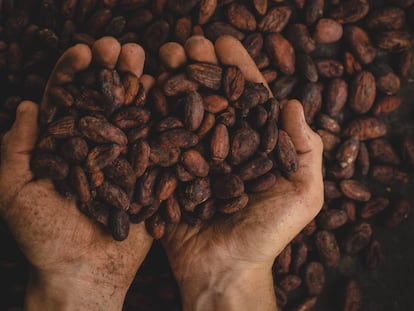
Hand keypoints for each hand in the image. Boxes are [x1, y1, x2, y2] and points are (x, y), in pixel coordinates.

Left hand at [0, 38, 151, 310]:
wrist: (85, 273)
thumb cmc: (44, 238)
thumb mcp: (14, 191)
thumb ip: (15, 148)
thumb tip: (28, 104)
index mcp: (63, 146)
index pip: (67, 100)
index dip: (73, 74)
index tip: (84, 52)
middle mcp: (96, 146)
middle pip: (104, 101)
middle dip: (111, 71)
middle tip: (120, 47)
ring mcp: (126, 158)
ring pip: (132, 115)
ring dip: (138, 86)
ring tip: (145, 61)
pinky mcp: (149, 174)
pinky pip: (157, 143)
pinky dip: (163, 119)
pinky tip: (168, 95)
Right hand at [162, 36, 323, 310]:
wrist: (224, 270)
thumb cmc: (267, 235)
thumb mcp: (303, 195)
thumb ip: (307, 150)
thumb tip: (293, 103)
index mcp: (255, 145)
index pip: (247, 97)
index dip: (237, 68)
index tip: (223, 43)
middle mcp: (223, 145)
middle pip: (211, 97)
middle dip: (199, 67)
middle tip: (186, 44)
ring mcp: (194, 157)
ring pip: (183, 110)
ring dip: (173, 80)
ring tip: (163, 56)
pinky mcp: (169, 172)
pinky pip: (159, 138)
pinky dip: (150, 112)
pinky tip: (142, 87)